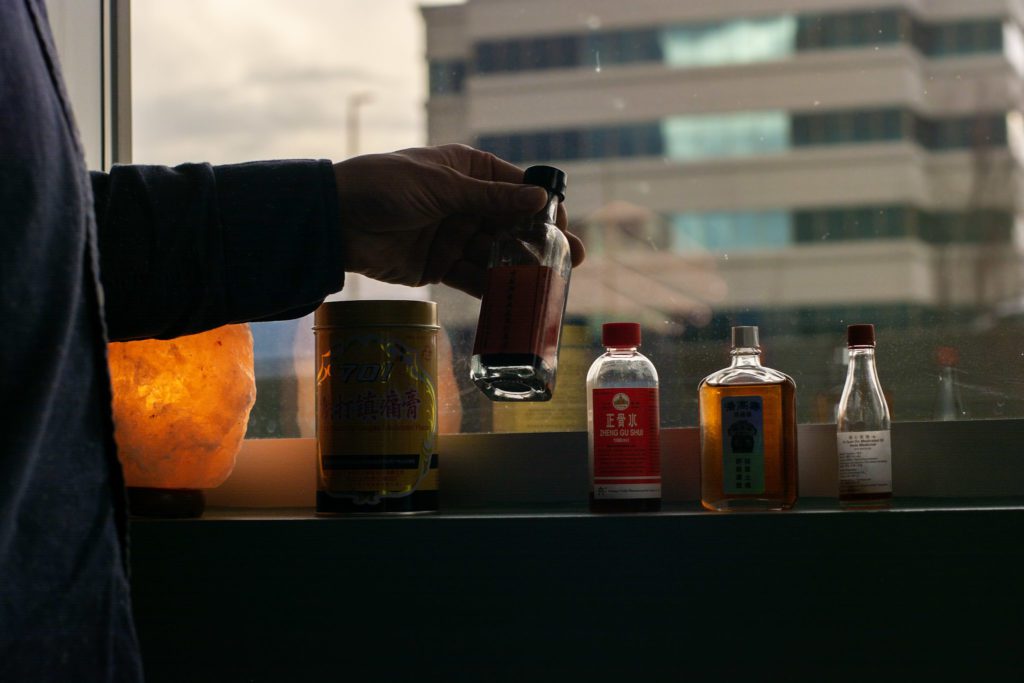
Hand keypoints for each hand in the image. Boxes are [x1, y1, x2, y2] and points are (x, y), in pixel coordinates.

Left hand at [333, 144, 584, 296]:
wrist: (335, 220)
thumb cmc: (384, 186)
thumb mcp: (441, 187)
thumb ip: (490, 198)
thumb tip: (539, 199)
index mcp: (466, 171)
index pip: (515, 187)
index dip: (543, 206)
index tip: (565, 225)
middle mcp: (464, 203)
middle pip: (511, 224)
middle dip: (540, 243)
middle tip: (572, 261)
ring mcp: (452, 236)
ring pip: (495, 254)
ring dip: (519, 269)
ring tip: (548, 285)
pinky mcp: (438, 266)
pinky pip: (472, 278)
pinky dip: (491, 288)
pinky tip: (515, 299)